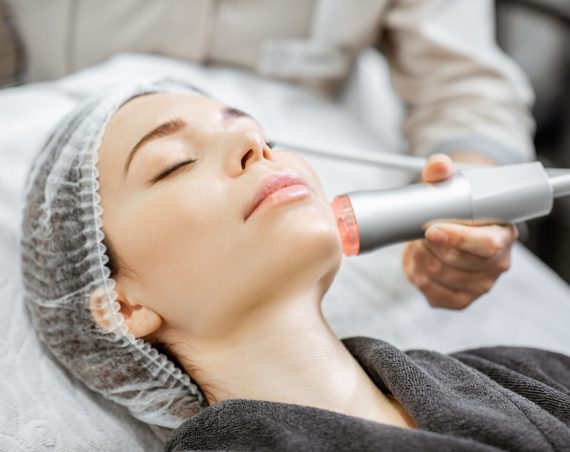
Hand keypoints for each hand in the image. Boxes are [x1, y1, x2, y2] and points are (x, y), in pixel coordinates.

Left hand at [402, 154, 518, 308]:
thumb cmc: (455, 209)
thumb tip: (439, 165)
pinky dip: (416, 275)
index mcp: (504, 234)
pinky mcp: (461, 300)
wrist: (454, 228)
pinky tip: (420, 261)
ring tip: (419, 244)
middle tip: (420, 231)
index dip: (456, 238)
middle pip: (454, 262)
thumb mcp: (450, 186)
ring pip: (436, 276)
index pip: (486, 244)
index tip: (431, 230)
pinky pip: (431, 293)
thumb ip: (441, 171)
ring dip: (418, 258)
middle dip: (427, 245)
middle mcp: (497, 264)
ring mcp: (481, 284)